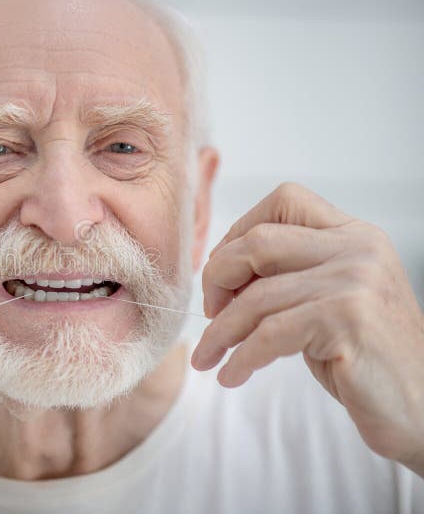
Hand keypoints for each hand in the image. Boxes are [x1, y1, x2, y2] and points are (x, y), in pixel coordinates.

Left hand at [192, 182, 423, 475]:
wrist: (420, 407)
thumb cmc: (364, 356)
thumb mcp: (328, 300)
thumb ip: (288, 274)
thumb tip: (219, 268)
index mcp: (354, 234)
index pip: (284, 200)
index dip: (239, 231)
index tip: (222, 272)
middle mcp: (357, 248)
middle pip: (258, 242)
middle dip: (218, 278)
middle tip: (209, 315)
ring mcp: (355, 282)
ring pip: (256, 297)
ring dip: (220, 332)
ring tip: (206, 358)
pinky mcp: (346, 320)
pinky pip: (268, 335)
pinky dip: (240, 359)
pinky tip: (230, 376)